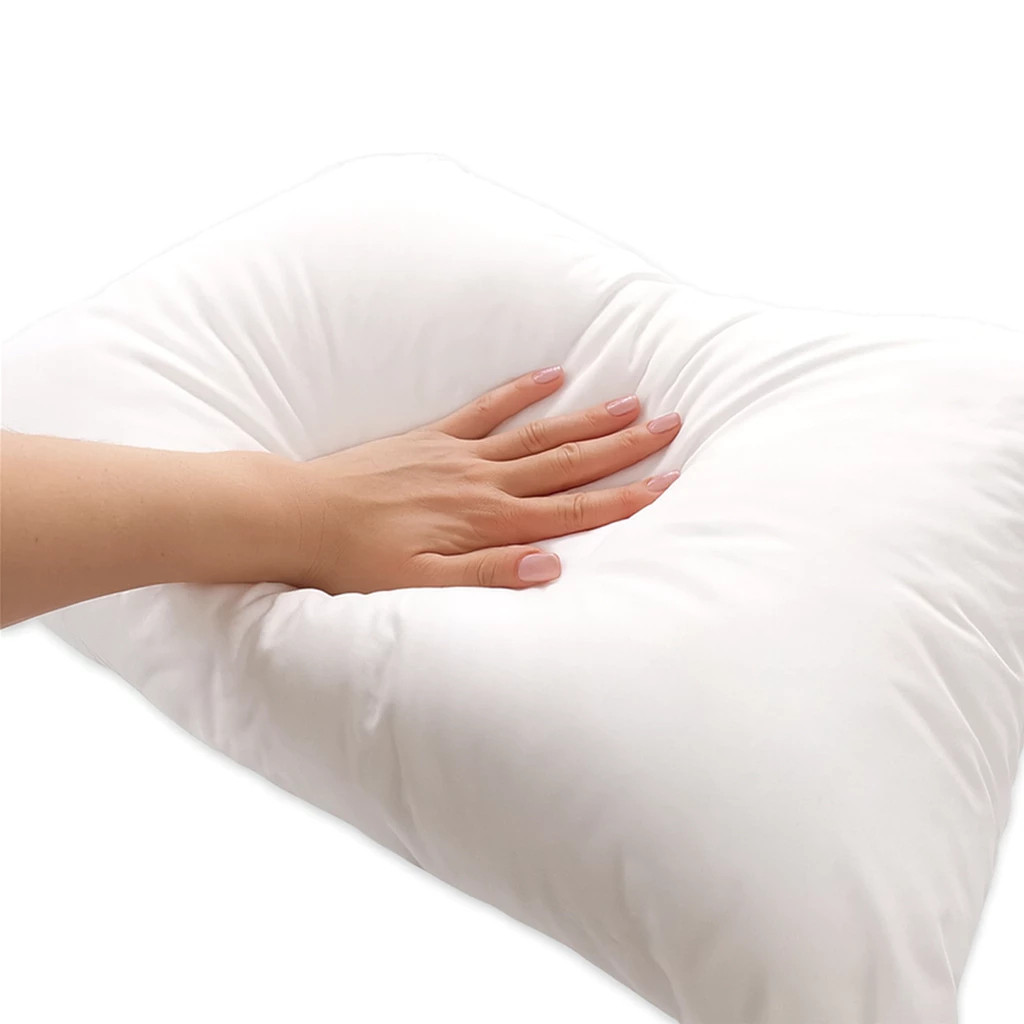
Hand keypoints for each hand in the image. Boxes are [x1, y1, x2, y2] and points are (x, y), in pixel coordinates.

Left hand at [287, 365, 681, 591]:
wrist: (301, 516)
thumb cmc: (359, 561)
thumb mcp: (422, 586)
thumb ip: (488, 576)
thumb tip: (551, 564)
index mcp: (487, 522)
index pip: (572, 510)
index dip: (624, 497)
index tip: (668, 482)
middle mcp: (483, 482)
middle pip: (568, 461)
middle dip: (623, 446)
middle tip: (671, 423)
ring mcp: (459, 454)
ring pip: (538, 432)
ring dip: (587, 417)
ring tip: (631, 400)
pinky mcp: (433, 438)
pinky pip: (486, 408)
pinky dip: (521, 391)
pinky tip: (552, 374)